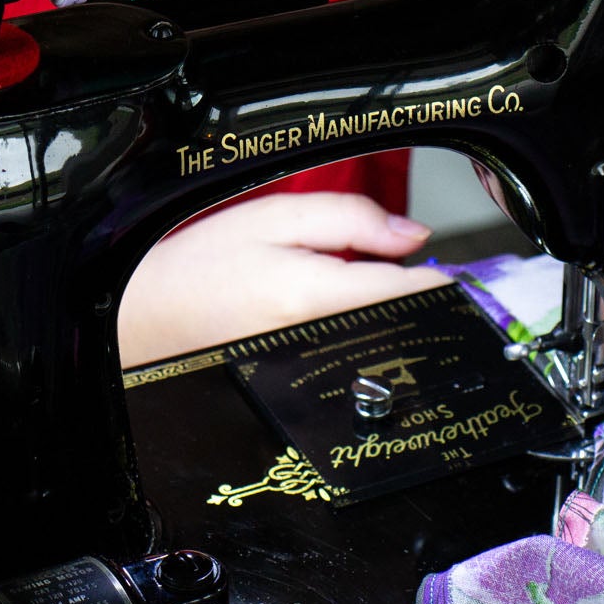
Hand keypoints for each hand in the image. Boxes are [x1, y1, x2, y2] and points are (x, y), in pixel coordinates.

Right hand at [118, 192, 451, 366]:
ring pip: (385, 347)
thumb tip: (414, 236)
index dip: (445, 279)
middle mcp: (320, 344)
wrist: (146, 319)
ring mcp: (314, 372)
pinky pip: (357, 361)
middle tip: (413, 273)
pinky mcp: (306, 384)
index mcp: (316, 296)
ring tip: (379, 293)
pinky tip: (350, 318)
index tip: (457, 269)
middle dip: (420, 299)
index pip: (416, 294)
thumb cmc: (197, 270)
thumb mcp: (272, 219)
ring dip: (397, 321)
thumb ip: (350, 219)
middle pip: (407, 326)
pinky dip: (368, 338)